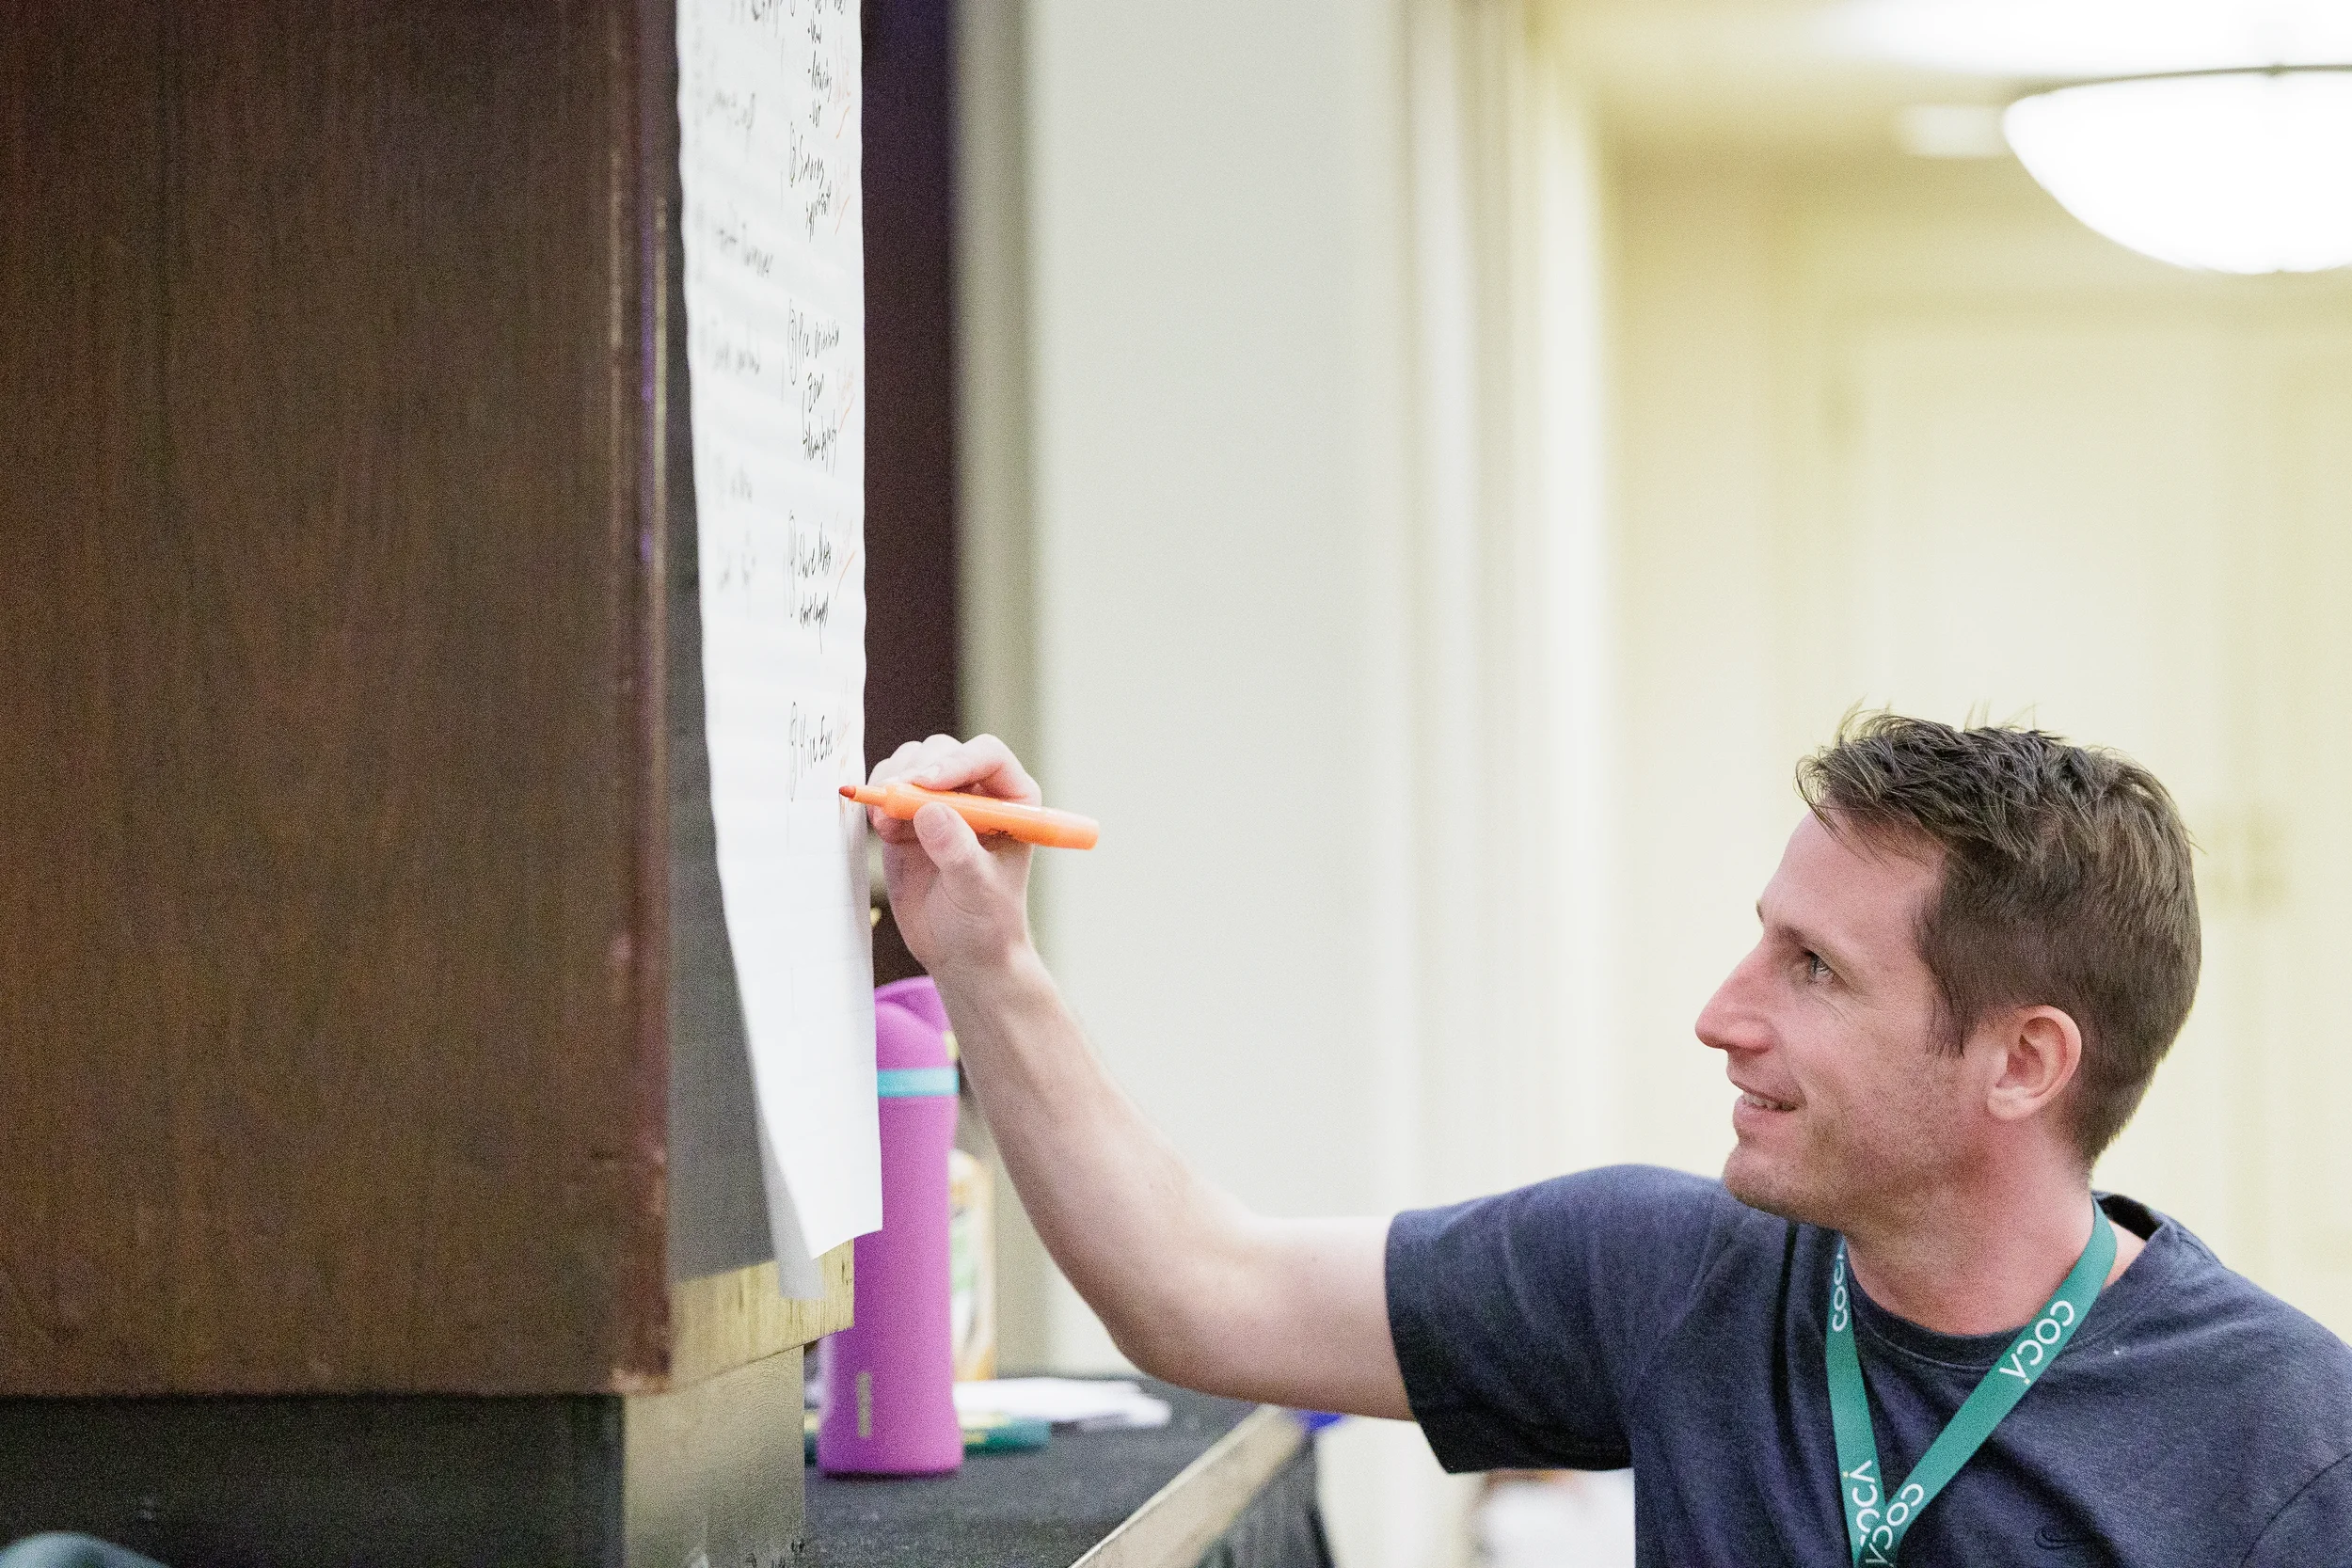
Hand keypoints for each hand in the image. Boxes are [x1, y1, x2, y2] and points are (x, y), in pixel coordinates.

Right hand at [866, 734, 1038, 980]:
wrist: (962, 951)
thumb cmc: (986, 921)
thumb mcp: (977, 889)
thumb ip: (956, 850)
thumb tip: (929, 811)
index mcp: (1013, 799)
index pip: (986, 756)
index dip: (954, 763)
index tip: (924, 784)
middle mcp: (978, 791)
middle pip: (942, 753)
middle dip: (914, 773)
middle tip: (892, 802)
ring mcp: (942, 802)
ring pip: (911, 763)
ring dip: (892, 785)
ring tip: (887, 825)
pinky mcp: (910, 817)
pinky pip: (887, 789)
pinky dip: (877, 802)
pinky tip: (884, 831)